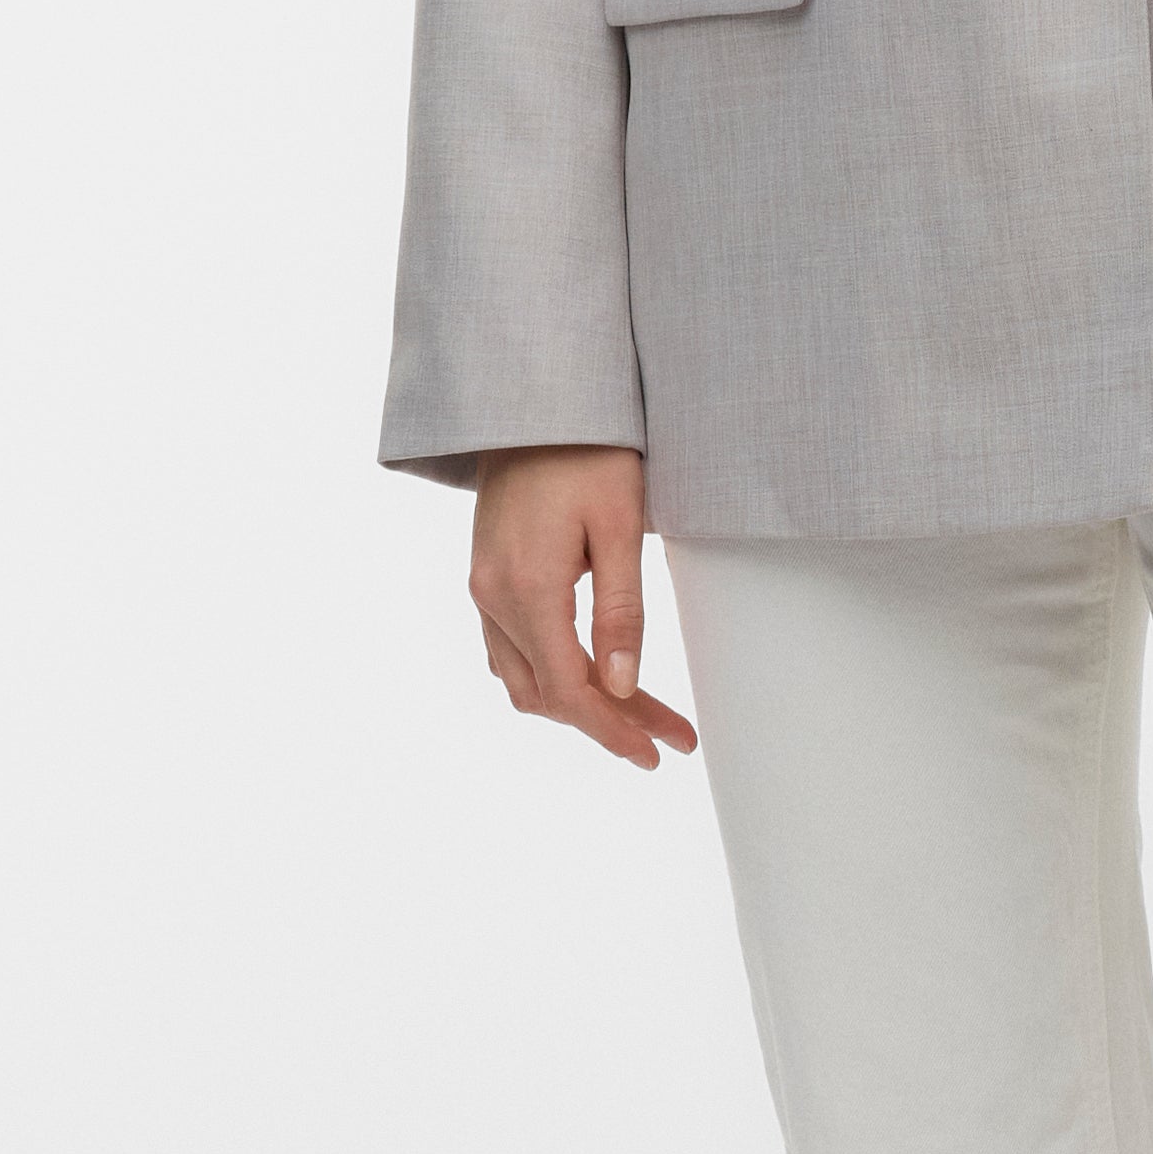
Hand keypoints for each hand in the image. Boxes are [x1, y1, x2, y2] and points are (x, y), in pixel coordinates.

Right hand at [468, 446, 696, 767]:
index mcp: (527, 588)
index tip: (659, 752)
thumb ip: (622, 612)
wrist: (533, 401)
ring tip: (642, 714)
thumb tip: (625, 687)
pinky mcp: (487, 577)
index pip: (570, 690)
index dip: (614, 730)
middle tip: (669, 736)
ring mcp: (483, 589)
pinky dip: (552, 675)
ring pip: (523, 679)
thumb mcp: (621, 526)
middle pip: (547, 694)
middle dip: (608, 722)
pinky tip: (593, 676)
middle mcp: (493, 597)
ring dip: (579, 704)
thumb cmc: (588, 452)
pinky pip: (510, 651)